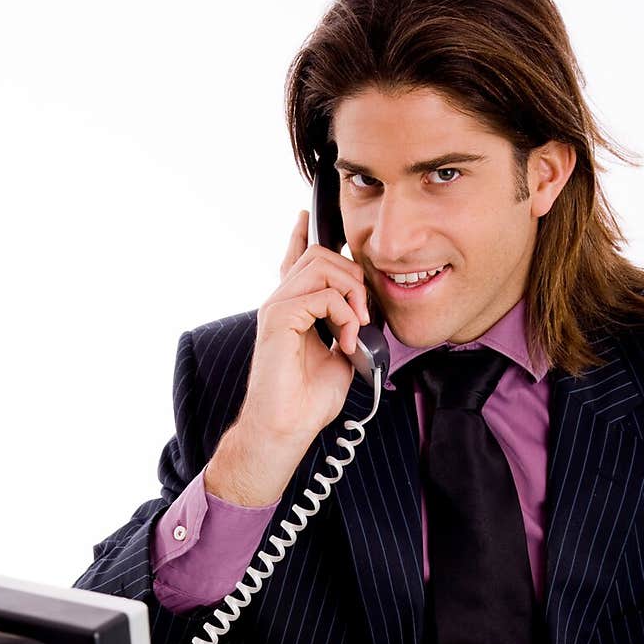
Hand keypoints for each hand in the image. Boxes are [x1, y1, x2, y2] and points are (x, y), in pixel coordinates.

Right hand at [204, 211, 369, 505]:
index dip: (303, 233)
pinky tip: (345, 340)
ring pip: (321, 265)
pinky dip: (344, 314)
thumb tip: (366, 313)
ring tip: (356, 327)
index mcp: (293, 309)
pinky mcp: (278, 318)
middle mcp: (281, 302)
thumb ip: (348, 327)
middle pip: (320, 254)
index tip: (307, 214)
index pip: (296, 258)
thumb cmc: (307, 402)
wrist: (286, 429)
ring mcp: (277, 307)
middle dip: (353, 275)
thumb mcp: (340, 356)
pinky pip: (321, 293)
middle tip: (365, 314)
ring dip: (351, 293)